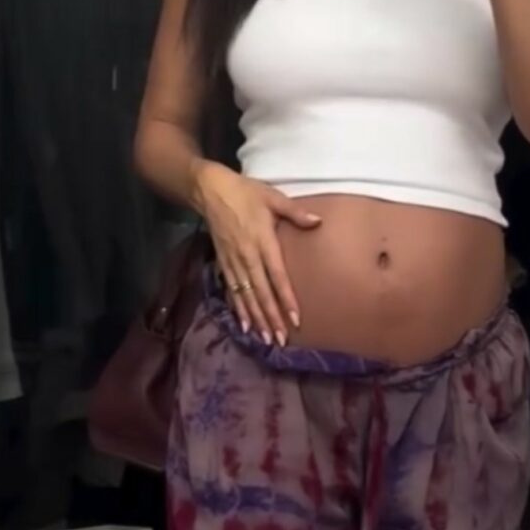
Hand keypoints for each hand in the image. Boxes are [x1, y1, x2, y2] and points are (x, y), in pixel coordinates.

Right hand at [194, 162, 321, 346]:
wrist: (211, 190)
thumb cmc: (246, 192)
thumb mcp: (272, 197)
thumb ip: (295, 212)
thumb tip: (318, 221)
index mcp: (262, 241)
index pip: (277, 276)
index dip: (285, 298)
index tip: (295, 318)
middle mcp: (247, 256)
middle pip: (261, 292)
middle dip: (271, 317)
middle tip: (281, 340)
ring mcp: (233, 261)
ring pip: (246, 295)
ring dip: (256, 318)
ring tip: (266, 339)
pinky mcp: (223, 262)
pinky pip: (231, 290)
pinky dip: (238, 309)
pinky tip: (244, 325)